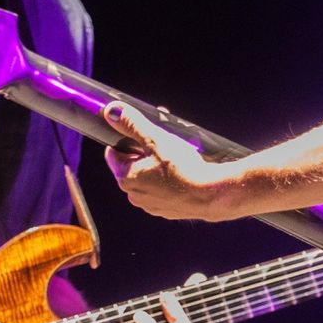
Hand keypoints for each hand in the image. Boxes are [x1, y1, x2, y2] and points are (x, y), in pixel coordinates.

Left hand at [103, 102, 236, 221]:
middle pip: (131, 165)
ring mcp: (150, 205)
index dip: (126, 139)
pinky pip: (161, 191)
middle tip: (162, 140)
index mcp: (125, 177)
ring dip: (156, 165)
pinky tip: (182, 173)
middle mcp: (134, 195)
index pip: (113, 152)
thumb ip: (132, 124)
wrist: (211, 195)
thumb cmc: (183, 168)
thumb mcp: (156, 139)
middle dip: (144, 150)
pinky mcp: (166, 210)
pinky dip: (167, 181)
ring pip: (147, 178)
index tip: (142, 133)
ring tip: (175, 156)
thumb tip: (112, 112)